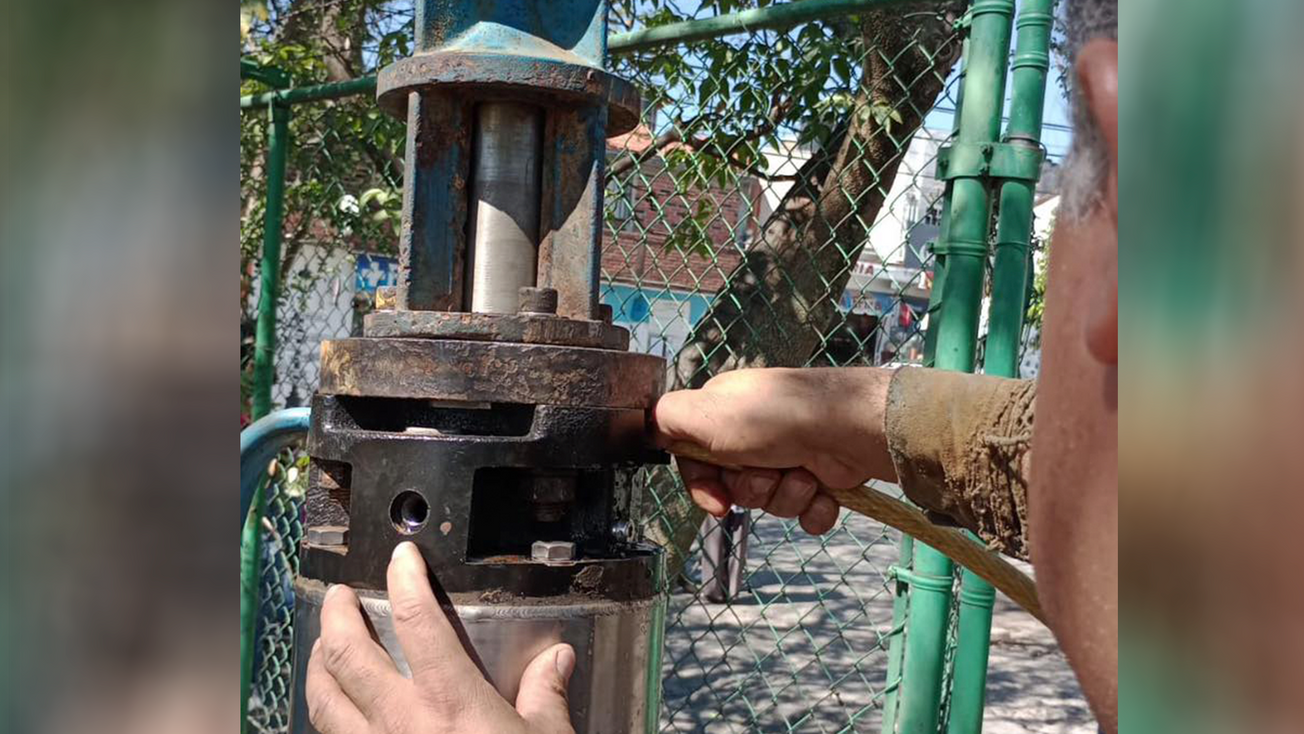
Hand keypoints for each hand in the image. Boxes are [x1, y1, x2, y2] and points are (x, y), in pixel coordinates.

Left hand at [306, 542, 575, 733]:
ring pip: (324, 703)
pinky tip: (335, 718)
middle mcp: (402, 727)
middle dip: (336, 617)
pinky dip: (327, 723)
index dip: (406, 580)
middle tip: (339, 597)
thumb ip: (545, 698)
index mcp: (452, 705)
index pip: (419, 621)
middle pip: (347, 656)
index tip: (403, 558)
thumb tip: (557, 660)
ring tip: (323, 649)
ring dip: (318, 666)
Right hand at [652, 367, 894, 534]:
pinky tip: (825, 494)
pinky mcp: (823, 478)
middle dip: (753, 489)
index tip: (718, 501)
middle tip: (770, 471)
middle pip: (735, 486)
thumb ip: (667, 417)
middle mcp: (757, 433)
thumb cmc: (778, 417)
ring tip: (804, 476)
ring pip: (770, 502)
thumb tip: (647, 427)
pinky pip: (805, 514)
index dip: (704, 485)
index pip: (697, 460)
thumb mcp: (707, 410)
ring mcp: (792, 456)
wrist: (851, 430)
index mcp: (727, 414)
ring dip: (786, 496)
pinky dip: (814, 509)